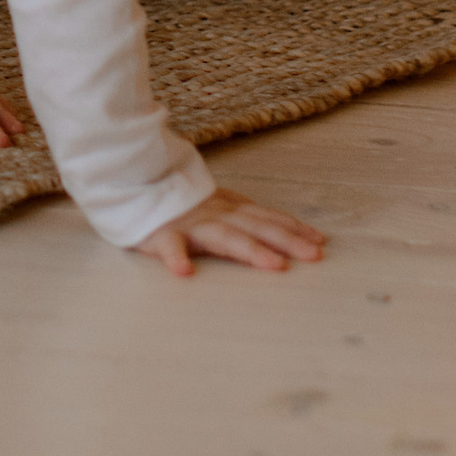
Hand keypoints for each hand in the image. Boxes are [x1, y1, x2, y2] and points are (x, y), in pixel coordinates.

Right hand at [133, 186, 326, 275]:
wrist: (134, 183)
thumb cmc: (179, 204)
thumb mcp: (217, 205)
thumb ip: (244, 216)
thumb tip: (283, 228)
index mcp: (229, 208)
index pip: (266, 217)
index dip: (293, 228)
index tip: (320, 241)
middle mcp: (216, 214)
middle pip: (256, 227)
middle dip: (287, 240)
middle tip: (314, 255)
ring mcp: (190, 224)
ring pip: (224, 236)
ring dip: (251, 250)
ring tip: (275, 265)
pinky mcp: (162, 234)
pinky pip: (169, 246)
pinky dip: (176, 257)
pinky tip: (184, 272)